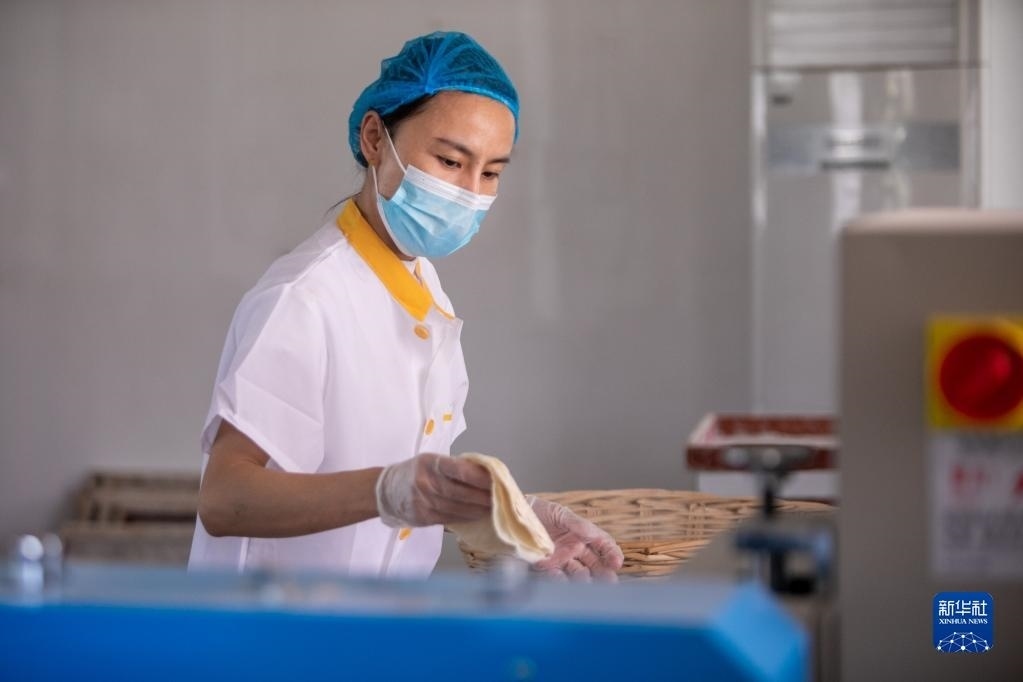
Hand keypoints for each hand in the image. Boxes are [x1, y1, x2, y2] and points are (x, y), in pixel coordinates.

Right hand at [376, 454, 491, 527]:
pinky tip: (476, 516)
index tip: (495, 479)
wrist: (387, 491)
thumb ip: (455, 467)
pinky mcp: (423, 517)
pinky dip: (466, 518)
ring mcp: (423, 502)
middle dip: (482, 496)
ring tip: (492, 508)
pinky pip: (449, 518)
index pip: (458, 469)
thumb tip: (486, 474)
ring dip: (477, 509)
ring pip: (456, 508)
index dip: (478, 476)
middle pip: (459, 492)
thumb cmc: (416, 472)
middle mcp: (425, 482)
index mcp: (430, 463)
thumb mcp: (432, 461)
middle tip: (500, 497)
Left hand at [529, 497, 623, 581]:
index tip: (617, 562)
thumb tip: (593, 533)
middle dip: (603, 573)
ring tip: (587, 582)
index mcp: (582, 534)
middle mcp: (574, 549)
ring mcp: (561, 560)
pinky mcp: (545, 568)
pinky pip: (556, 577)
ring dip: (584, 579)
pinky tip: (564, 581)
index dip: (612, 553)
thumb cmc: (539, 511)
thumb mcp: (560, 513)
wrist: (514, 516)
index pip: (603, 545)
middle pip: (594, 564)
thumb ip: (577, 524)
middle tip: (610, 581)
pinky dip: (561, 581)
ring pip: (578, 573)